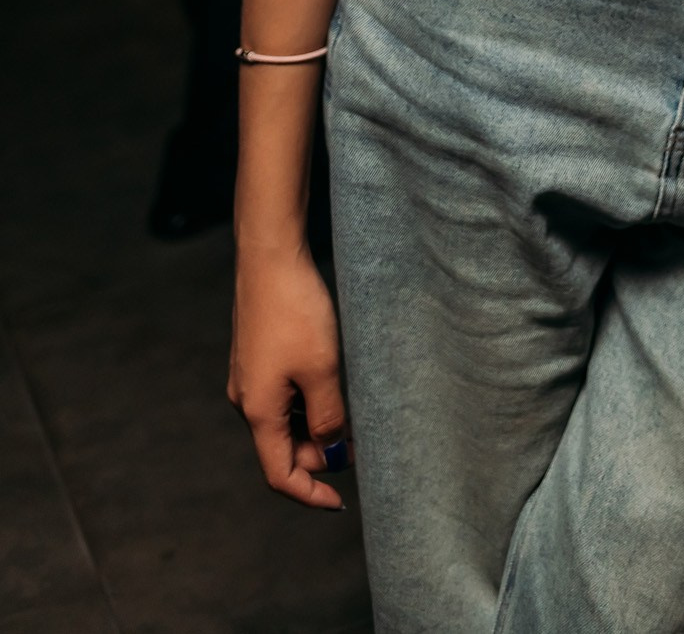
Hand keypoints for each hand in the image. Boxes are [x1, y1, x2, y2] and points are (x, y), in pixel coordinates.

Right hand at [229, 246, 352, 508]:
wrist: (270, 257)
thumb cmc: (295, 312)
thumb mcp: (322, 369)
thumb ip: (328, 417)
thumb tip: (333, 451)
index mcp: (258, 411)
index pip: (279, 474)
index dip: (309, 493)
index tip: (340, 502)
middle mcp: (247, 400)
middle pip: (283, 448)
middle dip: (320, 454)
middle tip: (360, 440)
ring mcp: (250, 377)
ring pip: (285, 420)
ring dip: (316, 425)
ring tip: (352, 408)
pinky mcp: (257, 356)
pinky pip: (283, 395)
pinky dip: (307, 401)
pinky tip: (332, 382)